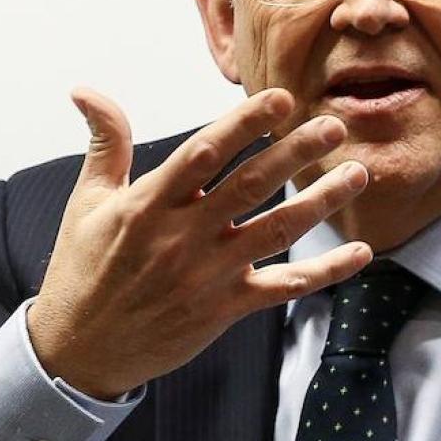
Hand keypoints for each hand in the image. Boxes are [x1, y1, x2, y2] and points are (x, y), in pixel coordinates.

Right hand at [26, 87, 371, 398]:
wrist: (80, 350)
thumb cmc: (85, 269)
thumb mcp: (88, 201)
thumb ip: (106, 143)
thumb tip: (86, 90)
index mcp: (149, 204)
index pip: (204, 153)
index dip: (245, 125)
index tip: (281, 99)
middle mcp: (183, 237)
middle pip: (249, 185)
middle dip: (296, 153)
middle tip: (334, 125)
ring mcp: (208, 274)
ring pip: (276, 231)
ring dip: (320, 202)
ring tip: (357, 174)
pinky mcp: (224, 308)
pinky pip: (283, 288)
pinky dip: (324, 273)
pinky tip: (361, 253)